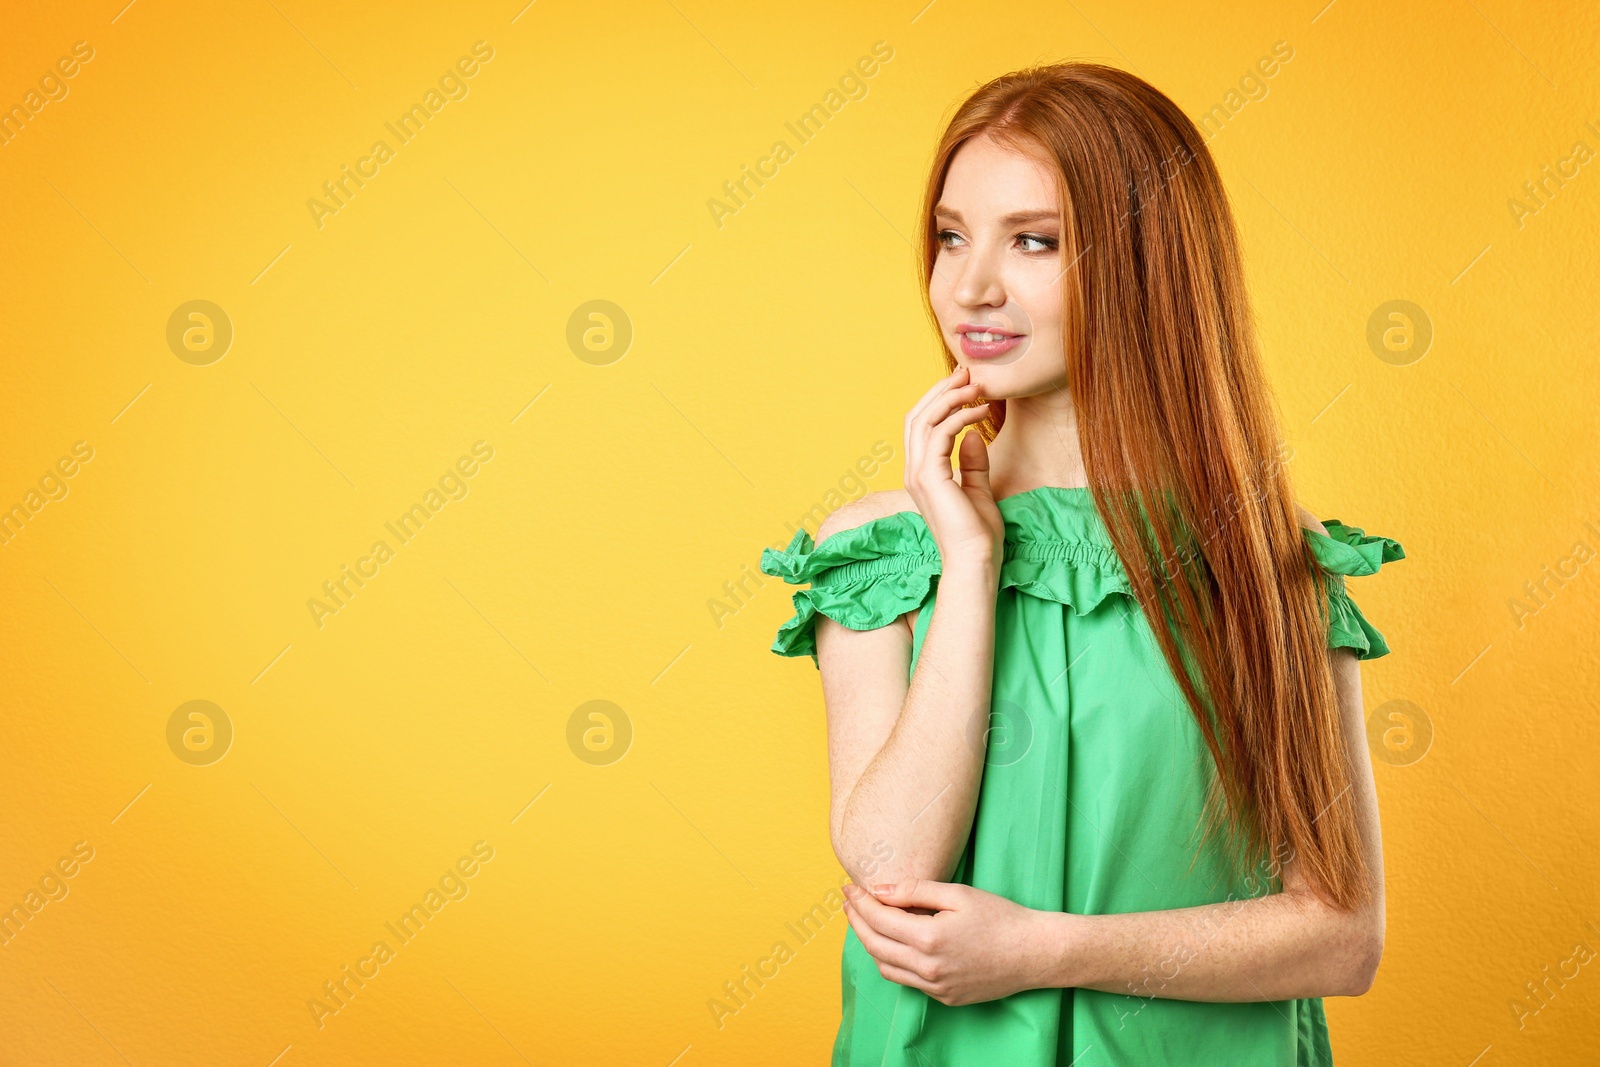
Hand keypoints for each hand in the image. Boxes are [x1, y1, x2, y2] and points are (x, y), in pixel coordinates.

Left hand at [840, 878, 1057, 1005]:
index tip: (849, 887)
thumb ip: (914, 890)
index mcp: (929, 939)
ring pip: (886, 967)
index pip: (879, 920)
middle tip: (848, 902)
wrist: (1034, 953)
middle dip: (856, 922)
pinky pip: (907, 980)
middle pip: (874, 945)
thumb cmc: (1000, 918)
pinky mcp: (945, 997)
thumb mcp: (957, 894)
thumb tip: (878, 890)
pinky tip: (893, 943)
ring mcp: (936, 987)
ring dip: (870, 944)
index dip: (860, 902)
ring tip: (865, 921)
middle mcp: (928, 968)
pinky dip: (892, 961)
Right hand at [903, 366, 1002, 569]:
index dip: (939, 400)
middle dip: (942, 390)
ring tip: (977, 386)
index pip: (921, 426)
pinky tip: (981, 411)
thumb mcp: (978, 491)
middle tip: (968, 372)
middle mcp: (913, 471)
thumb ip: (973, 464)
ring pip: (924, 419)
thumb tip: (975, 435)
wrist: (975, 562)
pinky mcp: (930, 477)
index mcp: (921, 474)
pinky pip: (940, 434)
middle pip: (917, 415)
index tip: (966, 383)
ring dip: (951, 398)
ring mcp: (917, 474)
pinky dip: (960, 417)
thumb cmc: (978, 536)